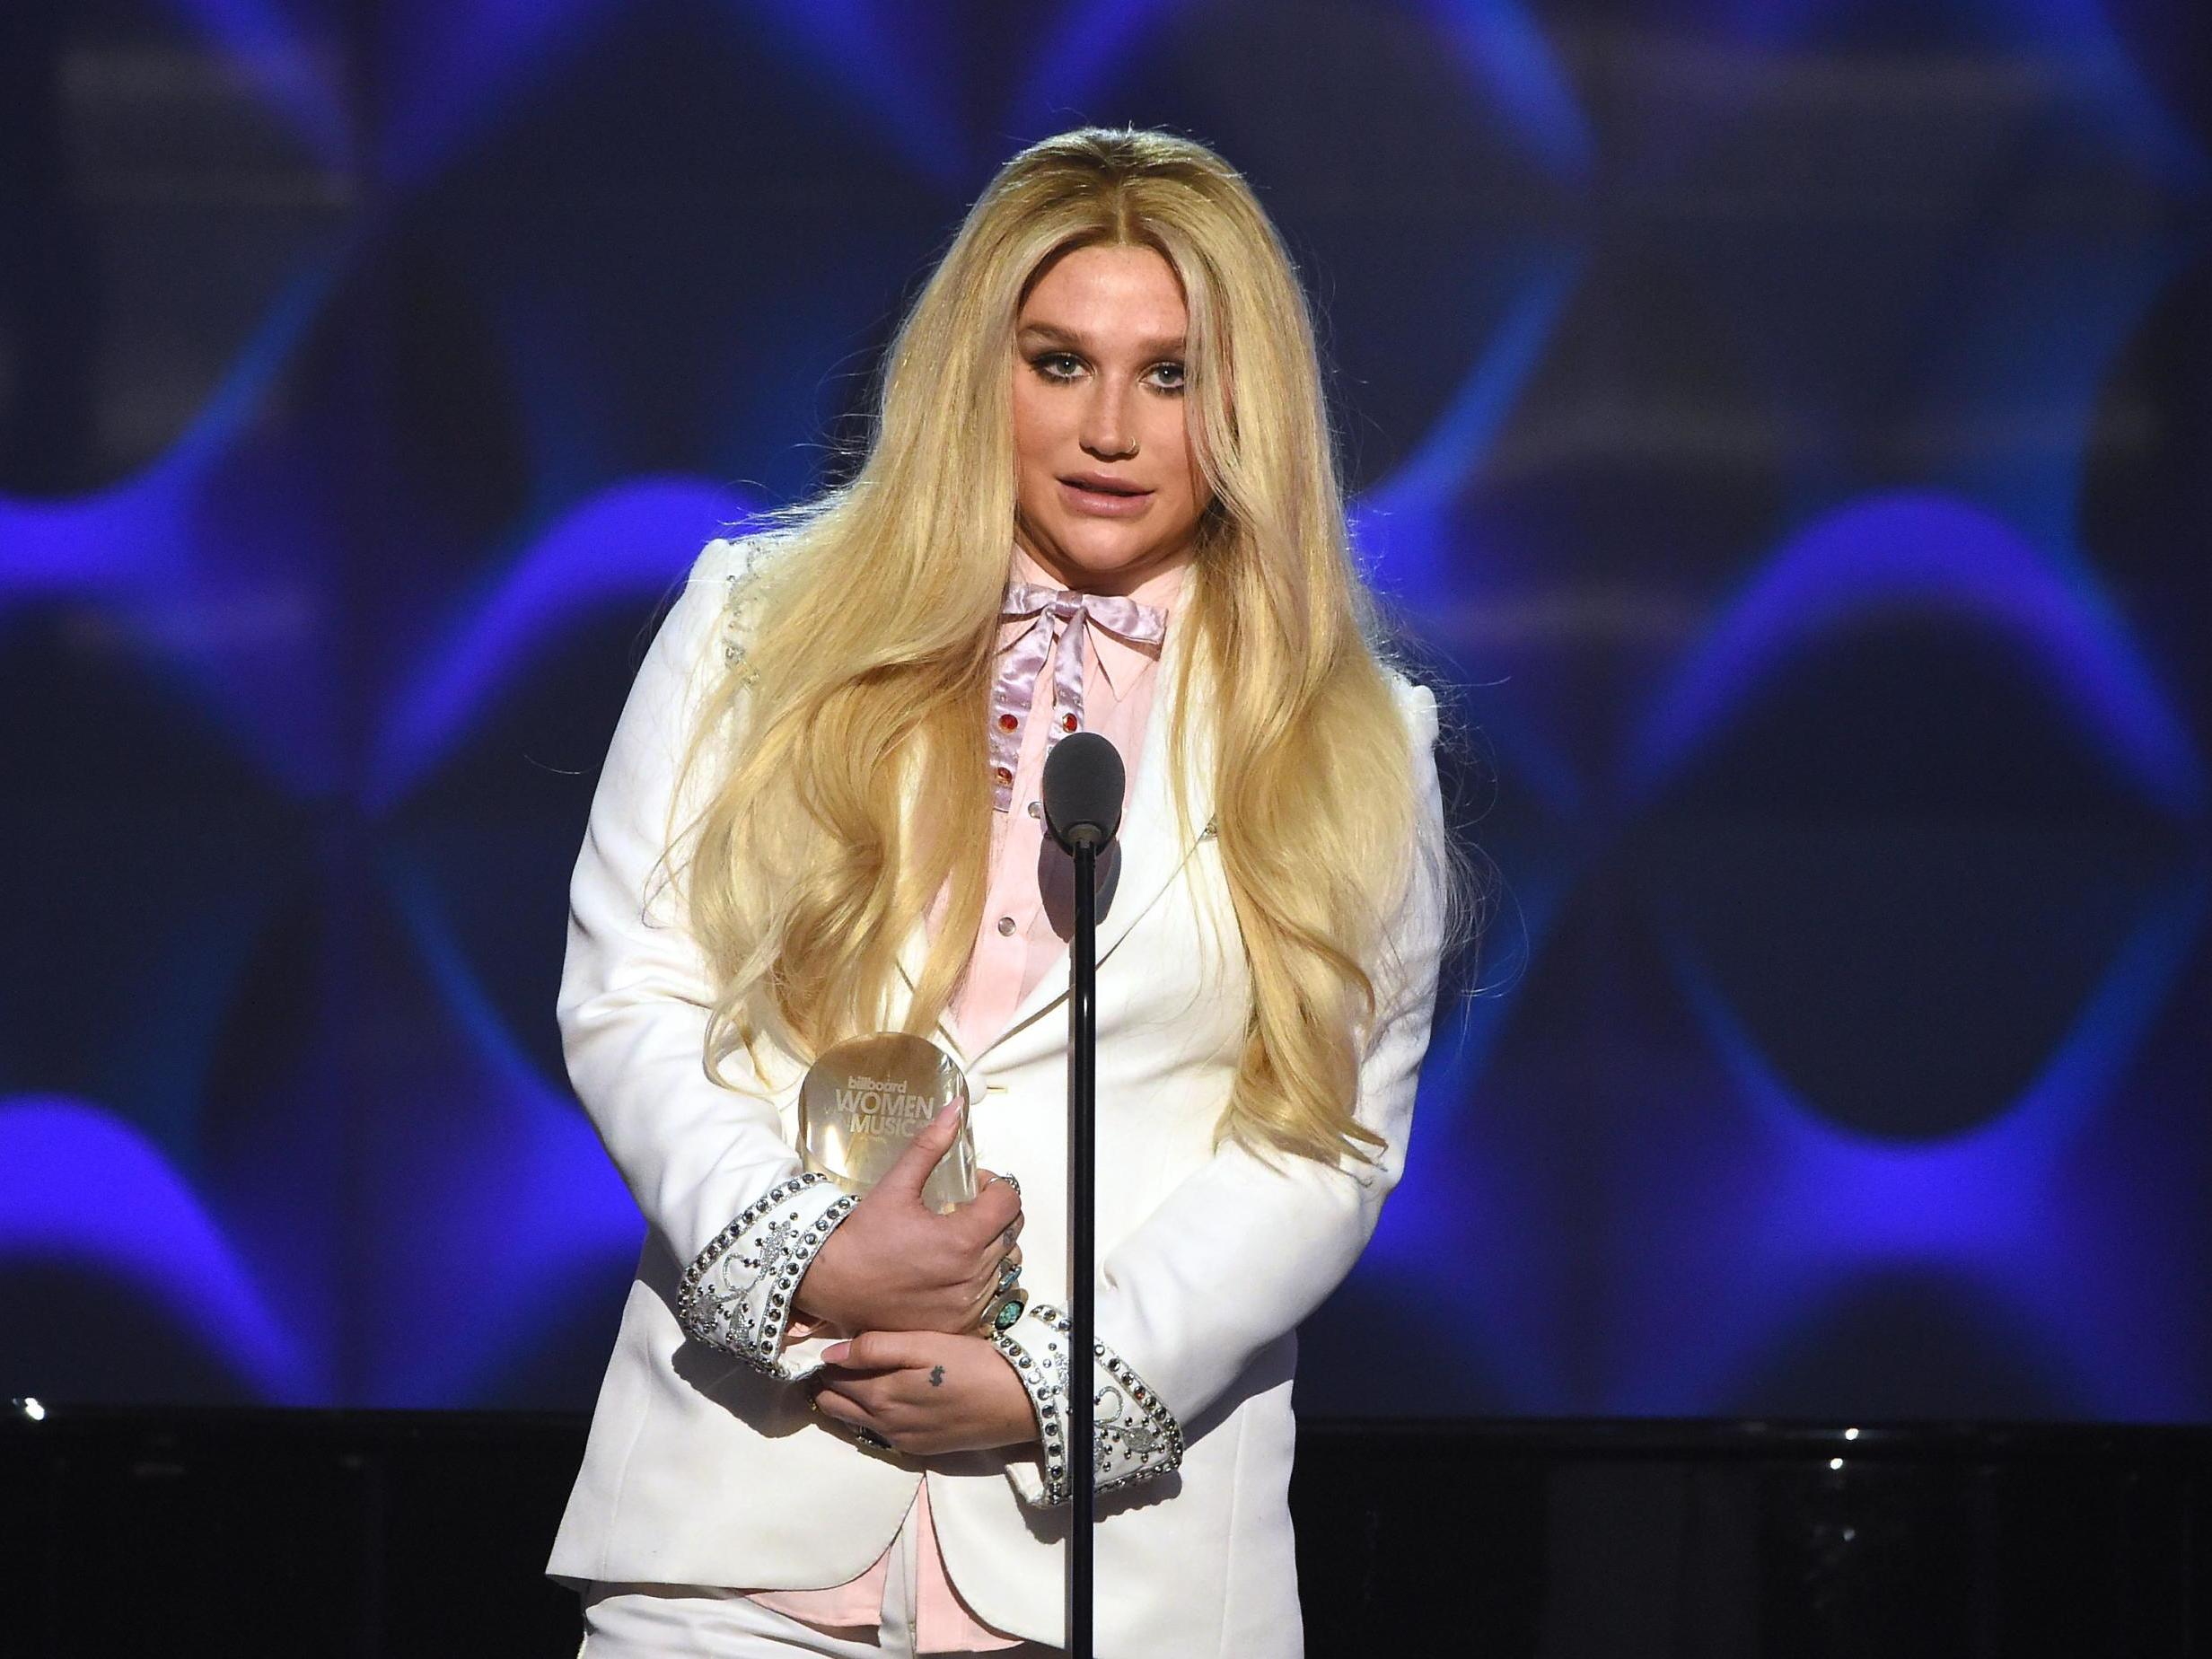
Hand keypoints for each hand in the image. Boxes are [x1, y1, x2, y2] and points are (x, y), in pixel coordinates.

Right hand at [792, 1103, 1023, 1336]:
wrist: (831, 1285)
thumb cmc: (861, 1235)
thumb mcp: (896, 1186)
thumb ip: (930, 1146)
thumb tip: (956, 1107)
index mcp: (961, 1239)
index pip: (1010, 1202)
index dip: (995, 1187)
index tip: (972, 1187)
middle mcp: (971, 1276)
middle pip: (1012, 1233)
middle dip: (995, 1215)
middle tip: (965, 1210)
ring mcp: (967, 1304)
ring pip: (1006, 1265)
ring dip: (991, 1247)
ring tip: (960, 1240)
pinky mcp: (958, 1324)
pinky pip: (991, 1295)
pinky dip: (981, 1279)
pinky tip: (953, 1269)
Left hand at [810, 1330, 1035, 1455]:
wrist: (1016, 1403)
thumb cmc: (971, 1363)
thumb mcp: (924, 1344)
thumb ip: (875, 1348)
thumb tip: (829, 1354)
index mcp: (880, 1395)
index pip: (833, 1380)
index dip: (824, 1362)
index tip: (822, 1345)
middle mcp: (883, 1424)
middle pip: (836, 1406)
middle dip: (826, 1385)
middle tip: (829, 1362)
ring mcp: (901, 1441)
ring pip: (854, 1423)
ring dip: (844, 1402)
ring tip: (847, 1378)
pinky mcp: (919, 1449)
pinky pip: (878, 1434)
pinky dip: (868, 1417)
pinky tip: (878, 1400)